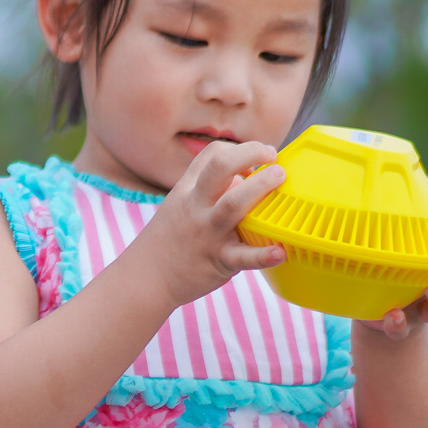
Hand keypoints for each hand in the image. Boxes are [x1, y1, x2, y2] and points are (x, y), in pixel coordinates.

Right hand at [137, 141, 288, 307]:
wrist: (147, 277)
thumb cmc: (170, 239)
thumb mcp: (179, 206)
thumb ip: (209, 191)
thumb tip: (246, 180)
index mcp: (188, 191)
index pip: (213, 154)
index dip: (240, 150)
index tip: (259, 159)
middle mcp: (196, 206)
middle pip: (221, 168)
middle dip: (250, 154)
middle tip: (273, 157)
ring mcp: (208, 233)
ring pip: (233, 204)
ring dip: (260, 188)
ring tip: (280, 179)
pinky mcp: (218, 261)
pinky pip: (243, 257)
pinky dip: (263, 255)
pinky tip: (280, 252)